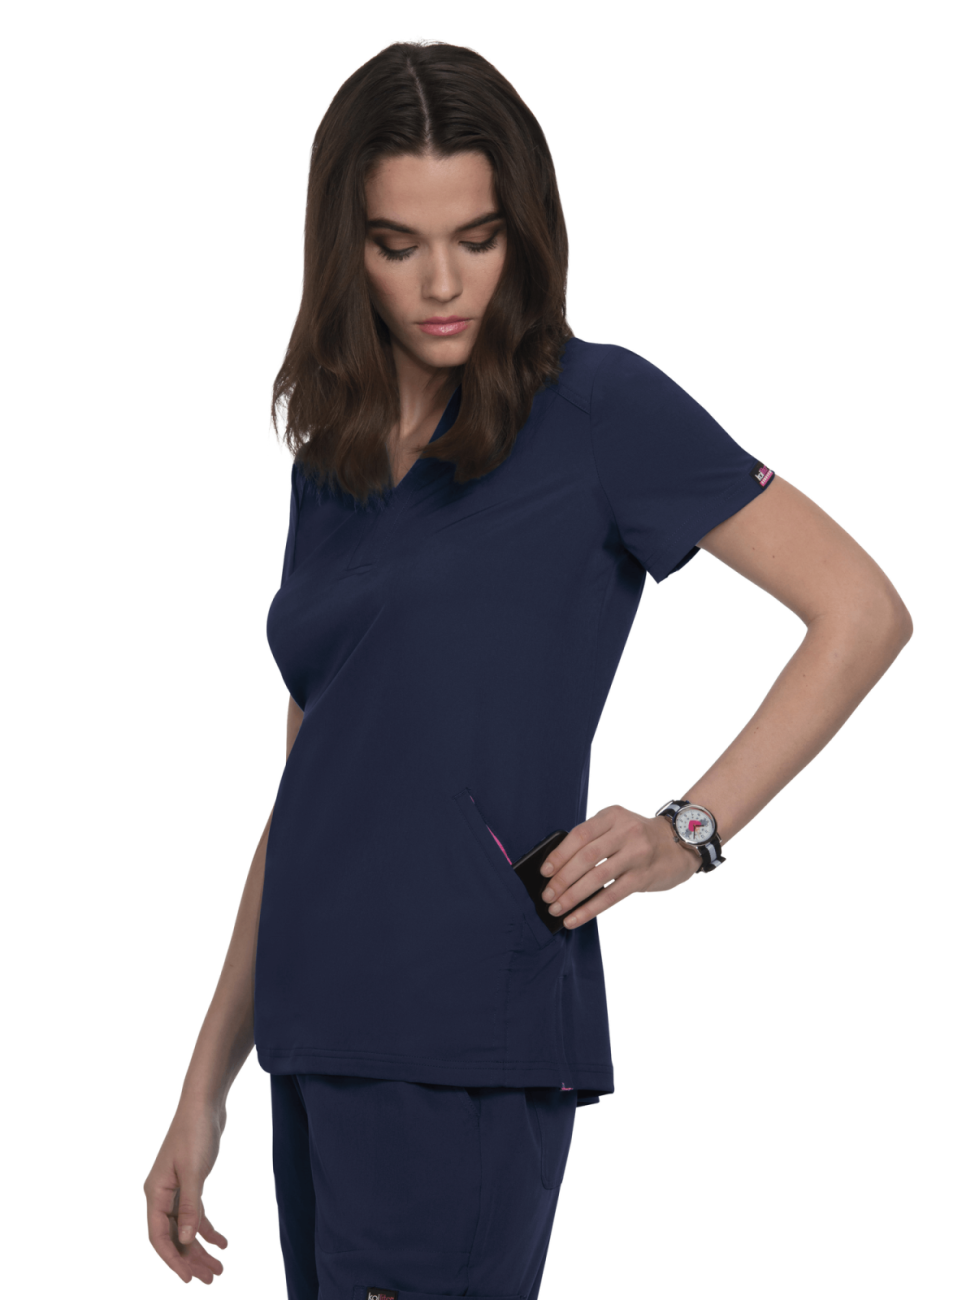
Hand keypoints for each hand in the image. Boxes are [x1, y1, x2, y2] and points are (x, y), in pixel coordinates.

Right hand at [144, 1102, 227, 1283]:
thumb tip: (184, 1242)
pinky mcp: (191, 1183)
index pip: (158, 1237)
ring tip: (219, 1269)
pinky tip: (223, 1242)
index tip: (188, 1279)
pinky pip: (196, 1214)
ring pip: (185, 1228)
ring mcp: (176, 1189)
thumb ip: (190, 1207)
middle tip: (212, 1278)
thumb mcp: (194, 1171)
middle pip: (173, 1237)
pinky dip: (207, 1228)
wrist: (205, 1103)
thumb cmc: (195, 1132)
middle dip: (191, 1259)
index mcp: (155, 1193)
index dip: (172, 1260)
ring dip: (200, 1248)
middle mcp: (161, 1194)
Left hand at [539, 805, 699, 927]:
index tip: (544, 871)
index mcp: (612, 816)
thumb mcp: (617, 825)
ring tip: (557, 909)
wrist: (680, 843)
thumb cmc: (640, 836)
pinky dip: (590, 909)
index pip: (579, 835)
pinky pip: (611, 896)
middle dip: (562, 879)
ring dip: (572, 896)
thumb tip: (558, 868)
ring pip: (597, 878)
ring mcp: (636, 854)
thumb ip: (593, 838)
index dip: (559, 855)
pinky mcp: (643, 876)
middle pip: (586, 857)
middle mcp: (625, 832)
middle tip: (547, 895)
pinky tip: (575, 918)